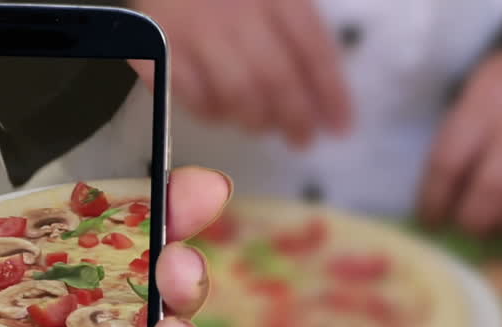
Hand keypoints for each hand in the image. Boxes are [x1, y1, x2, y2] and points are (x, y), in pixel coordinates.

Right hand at [130, 0, 351, 145]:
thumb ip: (299, 36)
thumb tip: (326, 96)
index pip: (312, 48)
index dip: (331, 92)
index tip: (341, 126)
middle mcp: (236, 11)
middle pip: (275, 77)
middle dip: (295, 117)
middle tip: (303, 139)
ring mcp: (195, 32)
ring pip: (236, 92)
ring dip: (255, 120)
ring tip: (261, 125)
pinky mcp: (160, 53)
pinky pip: (193, 97)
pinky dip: (212, 113)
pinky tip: (221, 112)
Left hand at [418, 49, 501, 238]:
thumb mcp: (468, 105)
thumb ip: (452, 151)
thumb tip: (438, 211)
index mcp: (485, 103)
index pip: (449, 162)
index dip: (434, 200)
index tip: (430, 221)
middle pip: (494, 187)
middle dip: (472, 219)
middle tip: (465, 227)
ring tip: (495, 226)